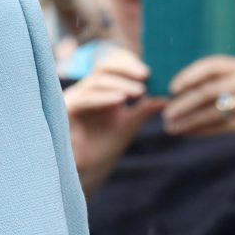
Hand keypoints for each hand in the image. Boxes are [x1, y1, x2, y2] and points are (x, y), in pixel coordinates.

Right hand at [64, 47, 168, 194]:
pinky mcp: (66, 110)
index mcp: (102, 89)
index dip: (129, 63)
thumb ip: (145, 109)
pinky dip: (104, 97)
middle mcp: (87, 89)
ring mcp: (75, 97)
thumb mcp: (130, 124)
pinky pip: (86, 98)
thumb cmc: (105, 147)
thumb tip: (168, 96)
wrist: (87, 171)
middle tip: (147, 75)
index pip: (114, 64)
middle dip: (126, 68)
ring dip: (120, 83)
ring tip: (140, 91)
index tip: (150, 72)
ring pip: (97, 80)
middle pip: (104, 66)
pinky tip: (121, 100)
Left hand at [165, 56, 234, 155]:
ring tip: (171, 127)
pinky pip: (219, 126)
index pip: (210, 66)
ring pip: (211, 111)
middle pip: (207, 91)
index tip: (171, 88)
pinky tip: (187, 133)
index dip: (188, 76)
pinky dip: (200, 130)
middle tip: (165, 113)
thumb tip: (174, 89)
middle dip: (183, 103)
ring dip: (188, 120)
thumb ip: (215, 82)